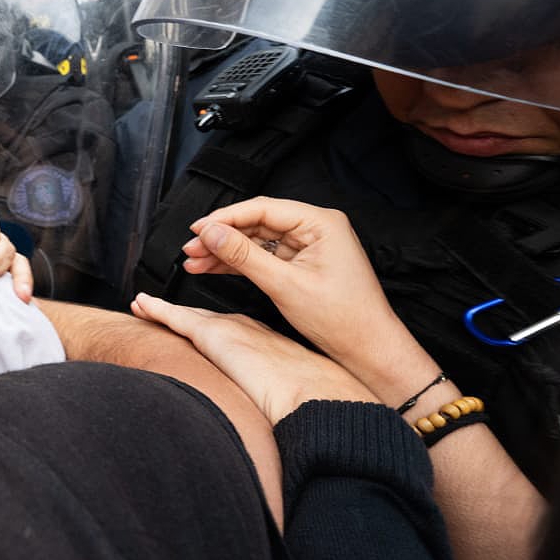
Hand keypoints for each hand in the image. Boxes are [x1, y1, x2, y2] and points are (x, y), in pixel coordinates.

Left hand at [132, 293, 377, 424]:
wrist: (316, 398)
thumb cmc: (313, 403)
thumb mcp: (289, 398)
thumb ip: (272, 400)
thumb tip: (262, 420)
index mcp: (267, 343)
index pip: (229, 332)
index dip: (207, 328)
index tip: (194, 329)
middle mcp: (247, 330)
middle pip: (205, 320)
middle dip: (182, 315)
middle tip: (158, 310)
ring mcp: (230, 329)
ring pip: (186, 316)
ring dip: (163, 310)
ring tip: (142, 305)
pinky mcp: (214, 335)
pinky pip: (176, 319)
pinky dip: (157, 309)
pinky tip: (142, 304)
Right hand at [180, 197, 413, 367]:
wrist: (368, 350)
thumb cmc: (344, 319)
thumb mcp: (285, 285)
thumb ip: (244, 256)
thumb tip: (211, 233)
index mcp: (321, 223)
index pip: (262, 209)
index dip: (224, 218)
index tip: (197, 229)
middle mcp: (316, 229)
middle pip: (256, 223)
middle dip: (221, 236)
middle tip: (191, 249)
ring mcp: (309, 247)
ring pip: (256, 241)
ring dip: (225, 251)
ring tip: (195, 261)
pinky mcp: (302, 264)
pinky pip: (264, 257)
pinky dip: (239, 264)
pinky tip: (214, 267)